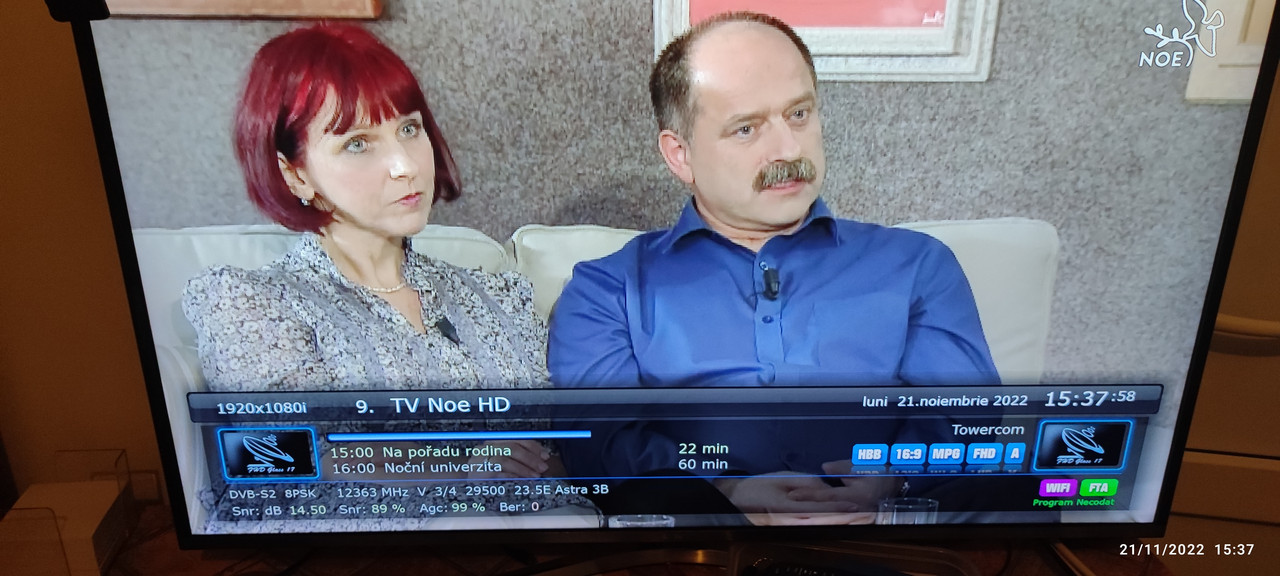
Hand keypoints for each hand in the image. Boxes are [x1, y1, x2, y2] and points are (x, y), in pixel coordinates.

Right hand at [466, 440, 549, 478]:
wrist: (461, 481)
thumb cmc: (486, 473)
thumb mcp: (503, 462)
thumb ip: (517, 458)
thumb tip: (539, 459)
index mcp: (494, 441)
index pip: (516, 439)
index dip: (533, 447)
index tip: (545, 455)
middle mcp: (486, 447)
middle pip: (512, 447)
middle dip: (531, 458)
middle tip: (542, 467)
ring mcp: (480, 460)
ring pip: (505, 459)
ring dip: (523, 468)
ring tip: (534, 475)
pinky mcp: (478, 473)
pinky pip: (497, 472)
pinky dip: (512, 476)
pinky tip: (521, 480)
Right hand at [714, 472, 871, 525]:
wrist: (739, 500)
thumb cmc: (758, 488)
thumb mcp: (783, 479)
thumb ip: (807, 484)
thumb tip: (828, 489)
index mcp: (788, 508)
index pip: (820, 509)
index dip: (840, 510)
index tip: (857, 507)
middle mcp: (792, 521)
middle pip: (826, 522)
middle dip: (848, 520)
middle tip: (869, 516)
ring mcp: (793, 527)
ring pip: (823, 526)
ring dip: (844, 523)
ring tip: (863, 519)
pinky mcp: (793, 528)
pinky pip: (816, 526)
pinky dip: (833, 524)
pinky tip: (845, 522)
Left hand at [784, 460, 902, 512]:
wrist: (896, 485)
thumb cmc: (879, 473)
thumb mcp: (862, 466)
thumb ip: (843, 468)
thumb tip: (824, 469)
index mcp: (856, 496)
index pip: (827, 497)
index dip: (808, 496)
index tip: (792, 495)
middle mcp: (854, 510)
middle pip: (824, 511)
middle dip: (804, 509)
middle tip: (784, 507)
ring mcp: (854, 516)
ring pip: (828, 516)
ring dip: (810, 514)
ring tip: (790, 512)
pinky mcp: (854, 518)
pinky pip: (834, 518)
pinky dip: (820, 516)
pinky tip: (808, 515)